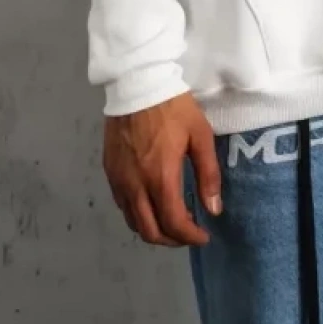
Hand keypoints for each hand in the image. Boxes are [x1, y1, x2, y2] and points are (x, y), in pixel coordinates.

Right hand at [103, 92, 221, 246]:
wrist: (137, 83)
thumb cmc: (173, 108)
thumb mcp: (200, 136)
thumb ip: (207, 175)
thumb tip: (213, 209)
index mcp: (159, 178)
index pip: (173, 224)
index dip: (190, 236)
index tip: (204, 236)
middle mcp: (135, 186)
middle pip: (149, 231)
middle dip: (171, 240)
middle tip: (188, 233)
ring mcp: (118, 180)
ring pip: (133, 222)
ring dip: (153, 230)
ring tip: (172, 222)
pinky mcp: (109, 171)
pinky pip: (122, 205)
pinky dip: (138, 215)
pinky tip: (152, 204)